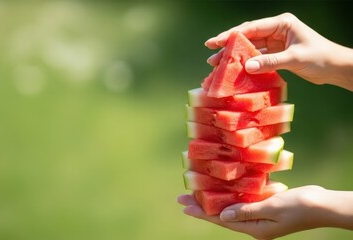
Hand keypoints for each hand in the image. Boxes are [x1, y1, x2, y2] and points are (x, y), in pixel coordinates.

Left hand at [178, 185, 352, 239]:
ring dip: (214, 200)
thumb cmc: (299, 206)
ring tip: (197, 193)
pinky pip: (242, 202)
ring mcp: (259, 217)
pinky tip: (222, 190)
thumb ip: (245, 211)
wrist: (323, 205)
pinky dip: (230, 196)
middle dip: (201, 206)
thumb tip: (222, 216)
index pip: (220, 220)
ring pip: (230, 208)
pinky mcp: (264, 207)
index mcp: (254, 229)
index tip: (184, 206)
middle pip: (221, 215)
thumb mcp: (271, 208)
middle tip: (182, 198)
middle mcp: (253, 225)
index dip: (201, 212)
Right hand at [204, 13, 352, 90]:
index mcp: (281, 24)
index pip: (252, 28)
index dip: (232, 35)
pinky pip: (256, 58)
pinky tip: (234, 69)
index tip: (215, 41)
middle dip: (229, 44)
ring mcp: (275, 42)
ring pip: (250, 48)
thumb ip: (270, 62)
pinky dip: (245, 64)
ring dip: (235, 55)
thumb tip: (246, 67)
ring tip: (216, 63)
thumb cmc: (320, 58)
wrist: (335, 68)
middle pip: (247, 36)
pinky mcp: (275, 54)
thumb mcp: (294, 58)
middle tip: (210, 51)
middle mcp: (276, 31)